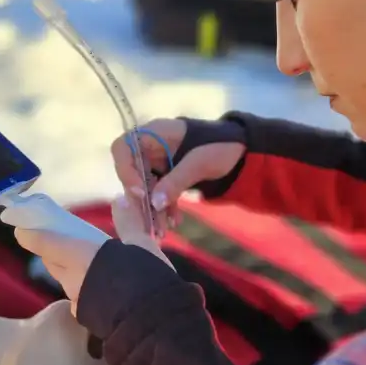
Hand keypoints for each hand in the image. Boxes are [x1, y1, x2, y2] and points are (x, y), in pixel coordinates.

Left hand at [14, 195, 172, 312]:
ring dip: (72, 270)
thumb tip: (121, 200)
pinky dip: (86, 288)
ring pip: (66, 279)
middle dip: (53, 250)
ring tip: (93, 264)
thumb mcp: (141, 244)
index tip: (24, 227)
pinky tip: (102, 287)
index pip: (41, 242)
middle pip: (52, 260)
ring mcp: (76, 299)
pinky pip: (79, 296)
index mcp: (77, 254)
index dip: (29, 233)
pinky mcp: (86, 316)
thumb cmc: (143, 276)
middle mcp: (70, 277)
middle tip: (67, 240)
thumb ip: (129, 222)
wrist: (150, 321)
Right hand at [110, 118, 246, 227]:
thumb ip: (176, 181)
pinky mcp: (168, 177)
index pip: (123, 149)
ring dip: (153, 210)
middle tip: (150, 223)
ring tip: (163, 230)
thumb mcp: (199, 162)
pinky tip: (174, 222)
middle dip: (141, 200)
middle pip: (132, 174)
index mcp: (154, 134)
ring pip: (146, 188)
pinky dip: (165, 208)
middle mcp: (151, 147)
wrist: (242, 151)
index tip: (140, 193)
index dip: (126, 171)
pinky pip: (159, 193)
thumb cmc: (220, 146)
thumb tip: (154, 204)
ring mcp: (158, 163)